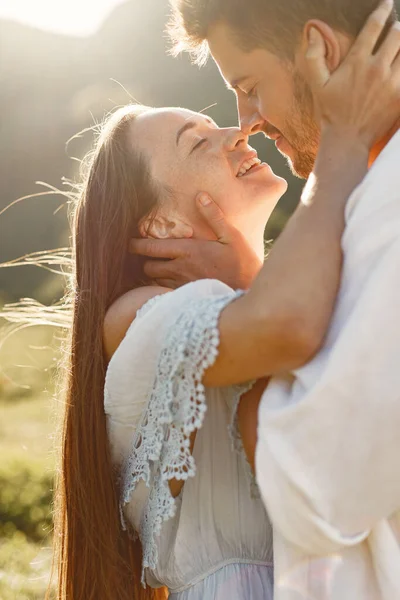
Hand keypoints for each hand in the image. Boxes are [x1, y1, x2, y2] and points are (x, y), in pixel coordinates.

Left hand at [129, 194, 262, 289]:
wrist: (249, 291)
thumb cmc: (242, 262)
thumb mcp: (231, 235)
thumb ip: (214, 216)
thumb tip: (200, 195)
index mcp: (187, 251)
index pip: (151, 248)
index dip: (136, 245)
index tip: (131, 242)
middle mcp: (180, 269)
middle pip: (148, 266)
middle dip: (145, 260)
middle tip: (148, 255)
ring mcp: (182, 285)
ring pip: (155, 280)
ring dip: (154, 274)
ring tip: (158, 267)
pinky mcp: (186, 297)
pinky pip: (165, 292)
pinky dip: (162, 286)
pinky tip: (170, 281)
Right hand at [305, 0, 399, 149]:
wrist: (347, 140)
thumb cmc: (331, 113)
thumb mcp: (317, 85)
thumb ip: (314, 57)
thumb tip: (314, 33)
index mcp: (357, 62)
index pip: (375, 26)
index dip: (382, 11)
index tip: (387, 4)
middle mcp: (377, 68)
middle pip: (398, 35)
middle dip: (397, 28)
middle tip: (395, 28)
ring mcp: (392, 82)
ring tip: (398, 46)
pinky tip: (399, 66)